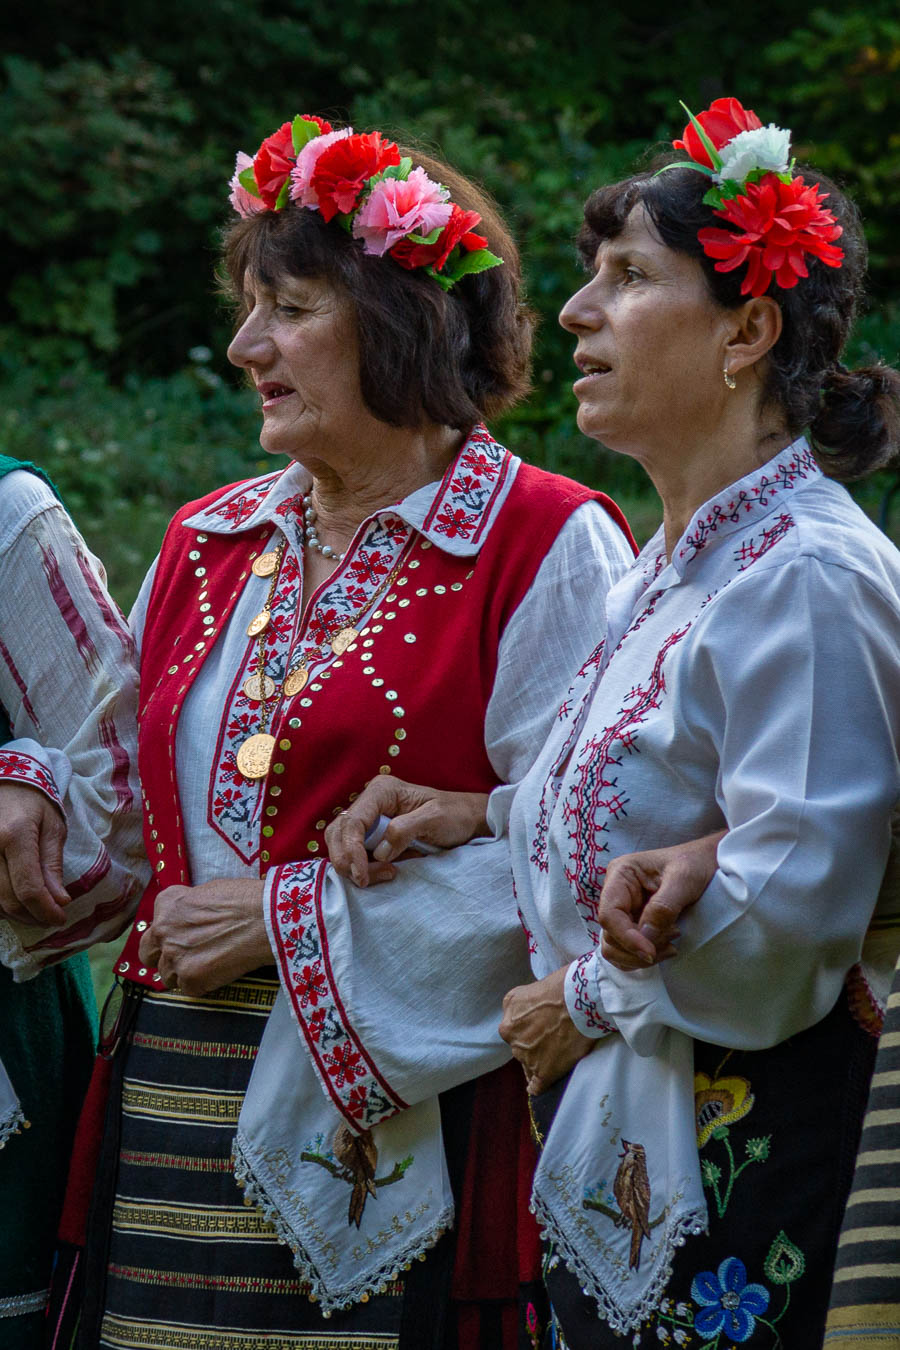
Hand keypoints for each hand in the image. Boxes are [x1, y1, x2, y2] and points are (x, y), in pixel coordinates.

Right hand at [0, 783, 68, 925]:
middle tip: (51, 917)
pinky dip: (1, 904)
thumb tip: (59, 901)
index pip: (29, 887)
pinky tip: (16, 902)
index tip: (60, 919)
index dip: (46, 910)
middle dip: (33, 916)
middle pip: (9, 899)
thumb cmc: (34, 803)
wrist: (7, 784)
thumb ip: (53, 865)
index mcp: (15, 836)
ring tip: (36, 912)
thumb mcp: (53, 828)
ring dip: (16, 914)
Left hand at [138, 879, 271, 996]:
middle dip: (162, 955)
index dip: (172, 931)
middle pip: (148, 952)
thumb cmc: (245, 900)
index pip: (156, 924)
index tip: (186, 934)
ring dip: (183, 972)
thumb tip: (191, 918)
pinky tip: (218, 972)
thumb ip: (189, 906)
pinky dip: (202, 984)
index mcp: (167, 904)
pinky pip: (187, 988)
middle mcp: (163, 931)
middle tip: (184, 956)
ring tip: (209, 965)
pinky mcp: (190, 980)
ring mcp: (174, 958)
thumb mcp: (209, 890)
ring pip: (167, 975)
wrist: (266, 920)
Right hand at [325, 777, 489, 887]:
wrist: (468, 821)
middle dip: (347, 859)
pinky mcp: (373, 835)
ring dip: (353, 865)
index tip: (362, 875)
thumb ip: (405, 830)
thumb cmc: (455, 815)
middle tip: (367, 880)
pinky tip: (382, 873)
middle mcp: (370, 801)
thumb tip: (380, 852)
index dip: (352, 850)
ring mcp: (370, 818)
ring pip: (341, 844)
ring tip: (384, 874)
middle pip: (339, 832)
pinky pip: (354, 853)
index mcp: (382, 791)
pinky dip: (361, 867)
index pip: (353, 821)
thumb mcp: (435, 818)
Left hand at [499, 966, 594, 1095]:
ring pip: (528, 1064)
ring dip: (540, 1060)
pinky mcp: (543, 1072)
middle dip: (534, 1044)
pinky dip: (539, 1085)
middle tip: (554, 1038)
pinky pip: (536, 1086)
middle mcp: (512, 1035)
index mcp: (509, 1013)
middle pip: (521, 1045)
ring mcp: (526, 1056)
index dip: (530, 1028)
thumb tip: (534, 1016)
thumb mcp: (531, 987)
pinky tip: (545, 1081)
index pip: (515, 1028)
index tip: (542, 1028)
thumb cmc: (563, 986)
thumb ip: (525, 1006)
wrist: (581, 1000)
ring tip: (559, 1054)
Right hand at [599, 831, 725, 970]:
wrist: (707, 863)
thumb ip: (663, 907)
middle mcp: (616, 893)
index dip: (626, 938)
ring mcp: (623, 910)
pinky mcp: (633, 923)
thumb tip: (645, 937)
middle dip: (638, 947)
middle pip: (609, 935)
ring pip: (614, 947)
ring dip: (640, 956)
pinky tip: (667, 948)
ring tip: (671, 945)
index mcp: (621, 874)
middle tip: (672, 940)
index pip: (609, 915)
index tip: (650, 953)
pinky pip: (626, 951)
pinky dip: (644, 957)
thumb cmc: (695, 863)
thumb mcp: (683, 880)